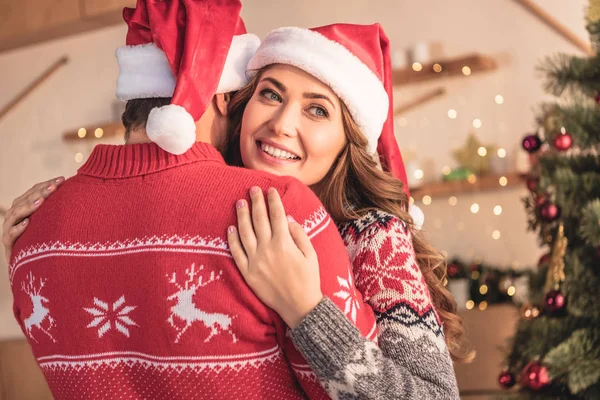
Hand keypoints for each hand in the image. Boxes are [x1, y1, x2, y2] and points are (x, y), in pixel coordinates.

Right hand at [2, 176, 64, 262]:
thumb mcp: (56, 222)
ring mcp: (10, 230)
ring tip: (41, 201)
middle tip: (54, 186)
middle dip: (40, 192)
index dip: (46, 184)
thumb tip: (80, 191)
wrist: (36, 266)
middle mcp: (15, 217)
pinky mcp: (9, 246)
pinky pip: (10, 236)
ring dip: (28, 207)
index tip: (62, 179)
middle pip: (24, 200)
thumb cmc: (49, 241)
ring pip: (15, 214)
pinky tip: (27, 224)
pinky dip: (18, 229)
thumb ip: (61, 208)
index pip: (34, 192)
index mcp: (26, 208)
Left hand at [227, 186, 322, 328]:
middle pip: (259, 220)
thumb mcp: (310, 254)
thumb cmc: (309, 279)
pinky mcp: (247, 273)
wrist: (299, 307)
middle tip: (252, 189)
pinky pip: (236, 253)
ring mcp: (255, 261)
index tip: (270, 190)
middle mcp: (267, 249)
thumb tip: (287, 218)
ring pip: (245, 232)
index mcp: (284, 243)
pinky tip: (230, 228)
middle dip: (256, 202)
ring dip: (241, 215)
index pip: (277, 215)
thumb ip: (299, 234)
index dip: (273, 201)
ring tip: (240, 202)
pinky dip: (232, 239)